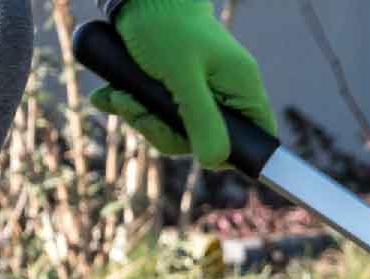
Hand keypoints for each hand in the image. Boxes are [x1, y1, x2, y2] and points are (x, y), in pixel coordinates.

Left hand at [91, 0, 274, 168]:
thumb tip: (214, 161)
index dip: (229, 152)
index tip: (192, 146)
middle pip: (206, 139)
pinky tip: (111, 95)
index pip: (257, 137)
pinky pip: (159, 113)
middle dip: (162, 129)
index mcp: (241, 87)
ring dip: (141, 117)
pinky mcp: (176, 87)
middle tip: (134, 108)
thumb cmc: (165, 26)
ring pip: (177, 129)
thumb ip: (201, 119)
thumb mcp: (181, 76)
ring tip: (117, 95)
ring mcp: (201, 91)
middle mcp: (226, 92)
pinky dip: (133, 106)